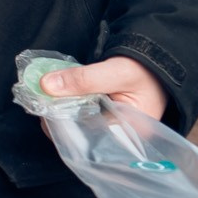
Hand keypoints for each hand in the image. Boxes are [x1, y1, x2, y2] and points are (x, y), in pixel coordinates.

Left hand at [43, 55, 168, 123]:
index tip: (43, 110)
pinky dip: (67, 102)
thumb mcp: (117, 71)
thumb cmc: (146, 69)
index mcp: (128, 134)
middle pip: (80, 134)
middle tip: (39, 100)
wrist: (158, 56)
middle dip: (58, 118)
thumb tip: (46, 85)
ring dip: (59, 109)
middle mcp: (118, 134)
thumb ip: (84, 79)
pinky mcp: (103, 112)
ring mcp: (110, 123)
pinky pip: (80, 112)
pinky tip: (56, 93)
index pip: (88, 141)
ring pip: (77, 123)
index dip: (62, 128)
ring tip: (45, 95)